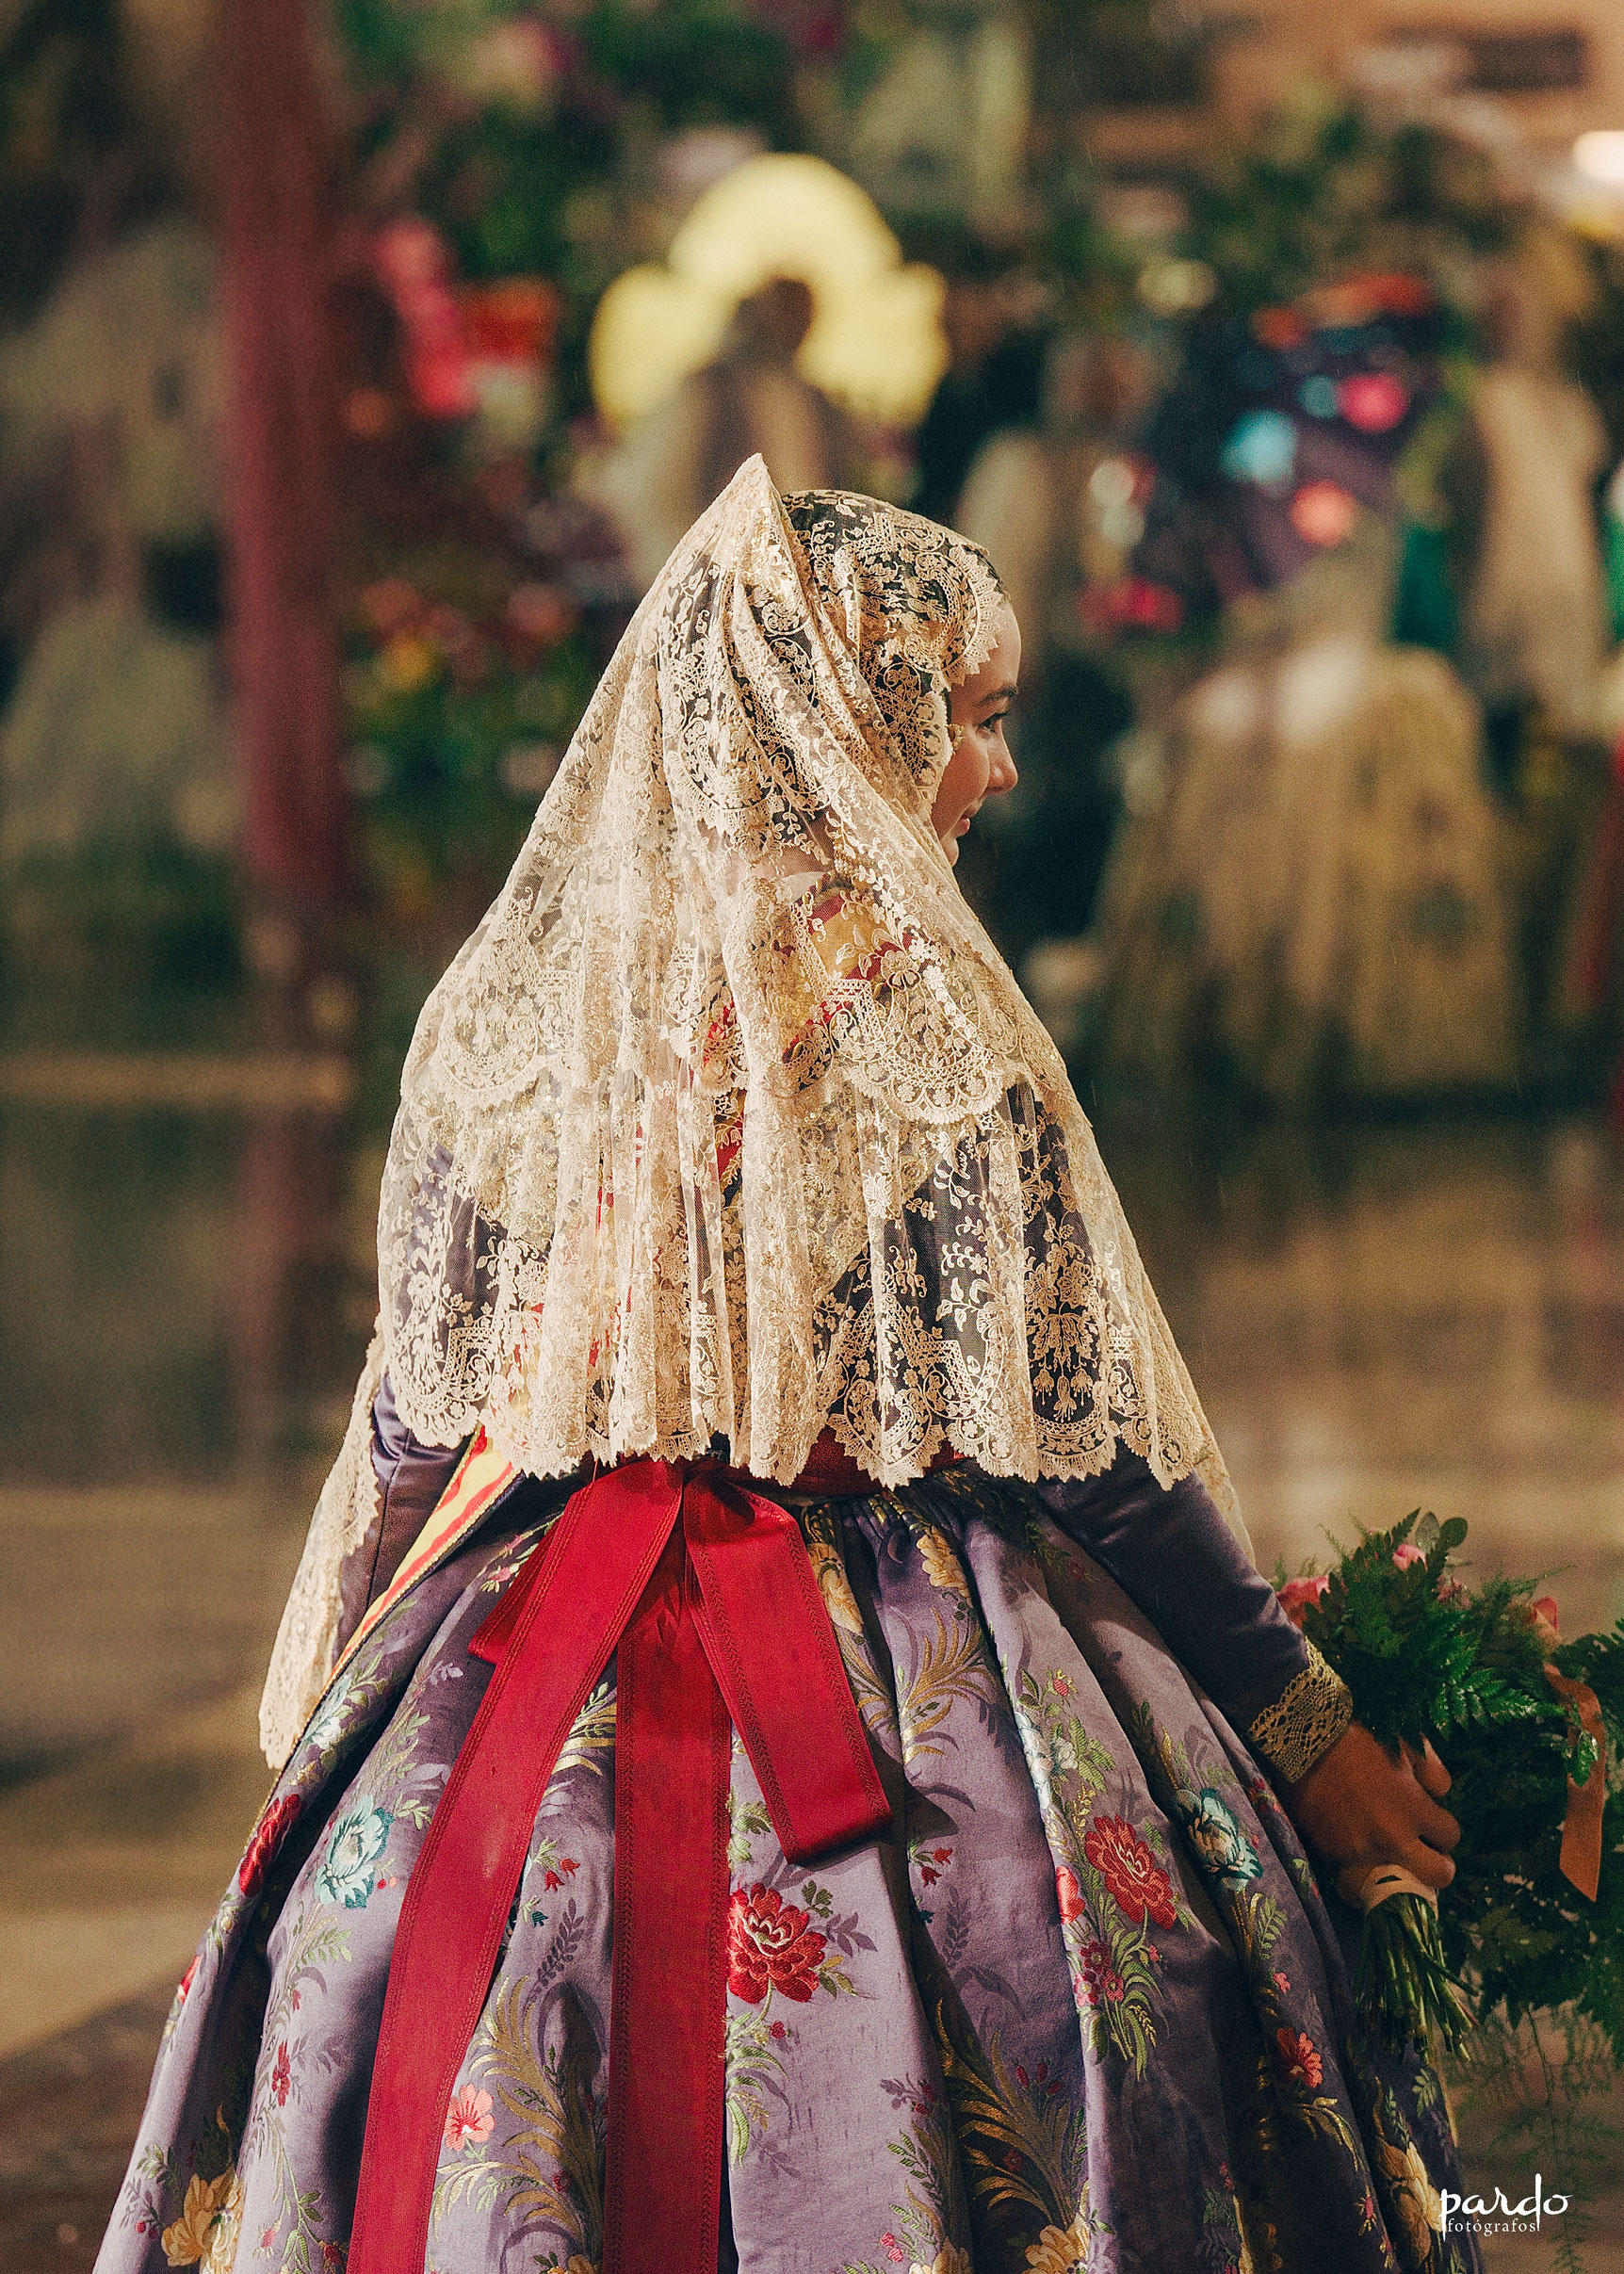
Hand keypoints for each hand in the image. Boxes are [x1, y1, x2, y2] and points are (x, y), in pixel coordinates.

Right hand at [1282, 1723, 1458, 1895]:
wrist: (1303, 1747)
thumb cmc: (1356, 1740)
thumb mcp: (1403, 1744)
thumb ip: (1431, 1771)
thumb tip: (1440, 1794)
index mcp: (1414, 1809)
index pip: (1451, 1836)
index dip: (1443, 1829)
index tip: (1431, 1823)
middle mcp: (1395, 1838)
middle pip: (1439, 1875)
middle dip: (1437, 1865)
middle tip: (1423, 1851)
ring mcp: (1366, 1852)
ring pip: (1399, 1887)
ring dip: (1400, 1876)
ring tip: (1392, 1863)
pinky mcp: (1337, 1857)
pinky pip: (1358, 1881)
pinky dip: (1361, 1875)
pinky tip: (1359, 1863)